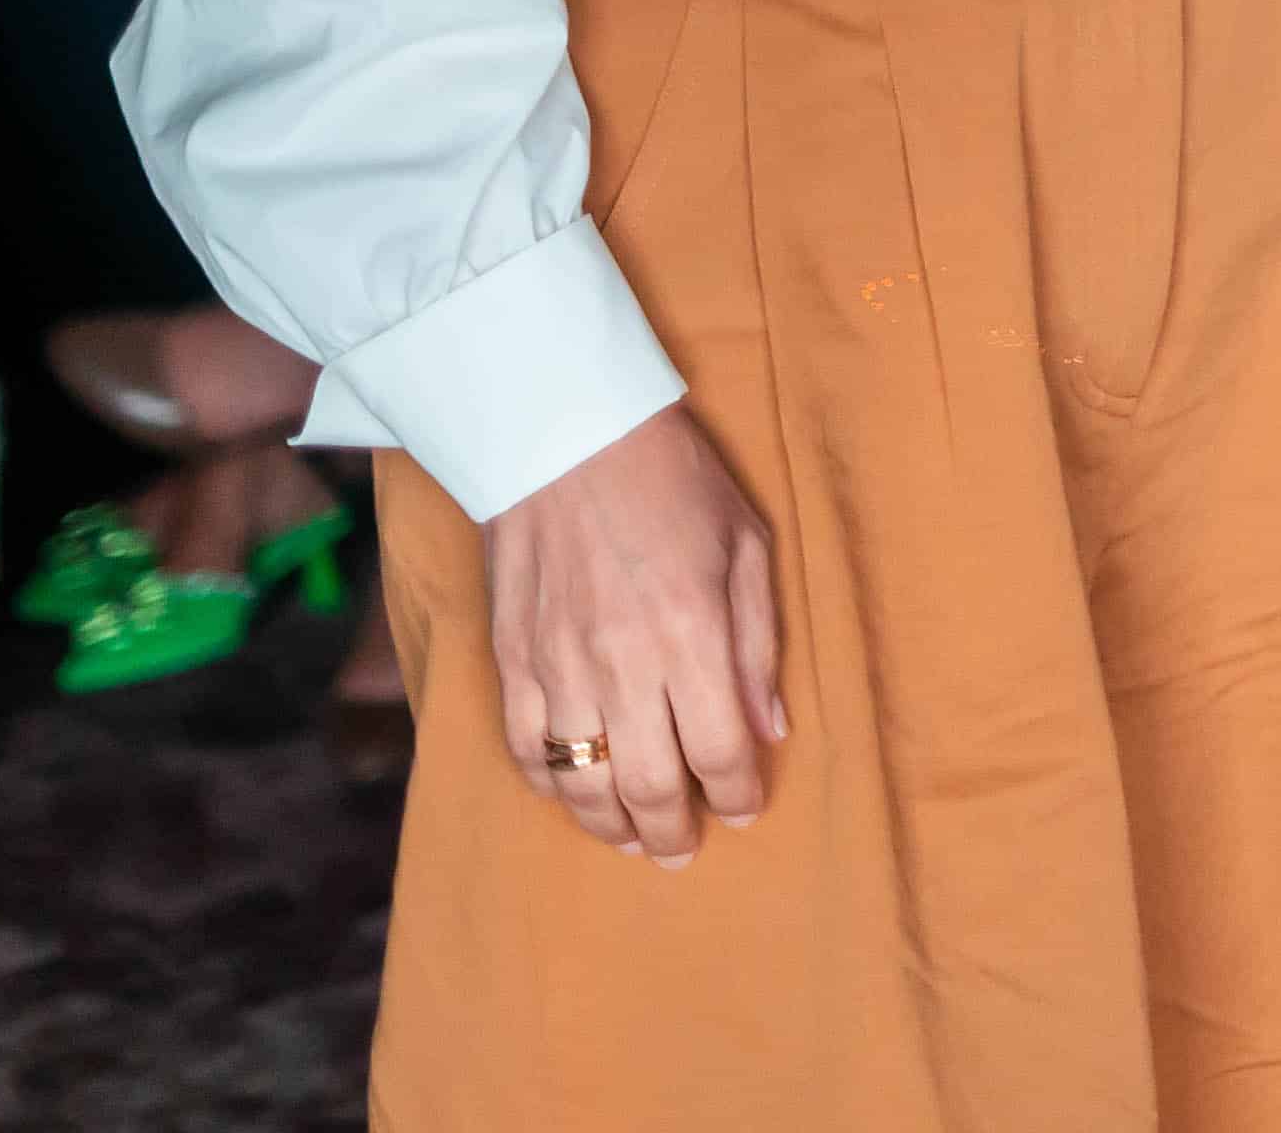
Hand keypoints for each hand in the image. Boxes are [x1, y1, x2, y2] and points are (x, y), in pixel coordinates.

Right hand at [479, 404, 786, 861]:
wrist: (564, 432)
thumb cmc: (673, 481)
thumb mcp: (746, 545)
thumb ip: (758, 643)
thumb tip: (770, 727)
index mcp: (691, 632)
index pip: (719, 749)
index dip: (737, 793)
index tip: (746, 807)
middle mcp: (622, 661)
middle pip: (648, 785)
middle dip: (673, 831)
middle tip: (684, 848)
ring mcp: (557, 665)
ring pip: (580, 781)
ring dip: (610, 824)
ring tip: (634, 837)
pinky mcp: (511, 658)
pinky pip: (525, 748)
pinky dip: (550, 785)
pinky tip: (575, 792)